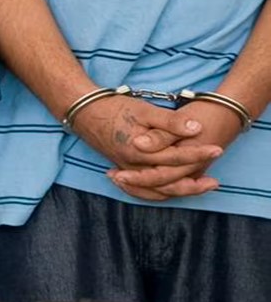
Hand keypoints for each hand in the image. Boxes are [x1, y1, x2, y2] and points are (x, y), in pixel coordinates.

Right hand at [108, 100, 243, 199]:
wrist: (84, 113)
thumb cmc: (114, 108)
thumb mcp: (144, 110)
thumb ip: (170, 121)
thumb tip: (196, 128)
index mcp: (140, 151)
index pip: (175, 157)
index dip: (198, 153)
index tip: (217, 149)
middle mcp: (133, 165)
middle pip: (167, 182)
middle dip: (192, 184)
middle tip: (214, 183)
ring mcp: (127, 170)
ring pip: (156, 190)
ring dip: (179, 191)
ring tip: (199, 188)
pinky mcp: (124, 169)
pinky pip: (144, 189)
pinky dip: (160, 192)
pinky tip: (173, 189)